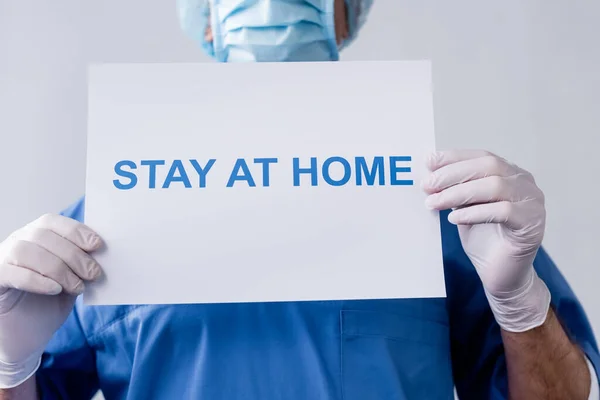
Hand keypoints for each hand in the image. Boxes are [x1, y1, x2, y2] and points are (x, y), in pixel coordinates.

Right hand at [0, 214, 102, 388]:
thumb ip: (81, 263)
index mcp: (35, 237)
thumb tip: (104, 252)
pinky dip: (36, 279)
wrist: (27, 338)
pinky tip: (55, 290)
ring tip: (76, 287)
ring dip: (57, 268)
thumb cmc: (50, 305)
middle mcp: (15, 243)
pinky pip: (10, 272)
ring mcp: (1, 260)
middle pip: (42, 235)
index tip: (97, 245)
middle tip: (94, 274)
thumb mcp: (72, 279)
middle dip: (73, 254)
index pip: (52, 222)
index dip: (75, 231)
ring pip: (25, 250)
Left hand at [422, 150, 550, 331]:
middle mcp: (525, 184)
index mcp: (511, 174)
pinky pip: (503, 211)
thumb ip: (455, 190)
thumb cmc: (484, 241)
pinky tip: (454, 219)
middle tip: (427, 185)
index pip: (482, 157)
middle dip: (453, 174)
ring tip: (434, 203)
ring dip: (458, 193)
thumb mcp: (465, 209)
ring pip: (495, 186)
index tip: (429, 161)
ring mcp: (532, 203)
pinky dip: (474, 213)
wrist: (502, 276)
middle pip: (489, 167)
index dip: (455, 157)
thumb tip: (430, 175)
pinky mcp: (532, 224)